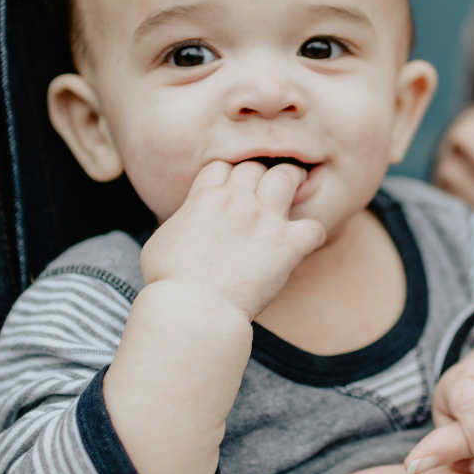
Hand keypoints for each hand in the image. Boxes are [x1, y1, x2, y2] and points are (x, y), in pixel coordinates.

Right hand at [141, 160, 325, 319]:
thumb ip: (181, 222)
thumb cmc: (170, 283)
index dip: (229, 175)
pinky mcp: (286, 245)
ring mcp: (264, 220)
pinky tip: (306, 242)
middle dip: (260, 175)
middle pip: (255, 167)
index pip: (222, 166)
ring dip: (293, 181)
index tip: (233, 188)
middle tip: (267, 187)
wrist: (192, 308)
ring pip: (287, 178)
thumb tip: (186, 222)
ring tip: (297, 188)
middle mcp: (236, 201)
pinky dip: (313, 233)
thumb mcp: (160, 241)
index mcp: (204, 198)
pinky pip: (313, 227)